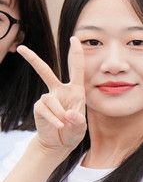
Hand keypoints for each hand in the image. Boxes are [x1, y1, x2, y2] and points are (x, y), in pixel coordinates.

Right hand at [20, 38, 86, 155]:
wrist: (60, 143)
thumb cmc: (74, 131)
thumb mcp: (81, 126)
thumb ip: (78, 121)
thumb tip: (69, 114)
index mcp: (75, 90)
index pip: (76, 68)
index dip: (76, 53)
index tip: (74, 38)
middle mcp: (60, 90)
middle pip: (45, 71)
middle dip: (33, 60)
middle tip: (21, 48)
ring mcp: (48, 98)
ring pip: (50, 99)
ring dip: (59, 113)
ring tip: (65, 124)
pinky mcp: (39, 107)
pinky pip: (45, 110)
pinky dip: (54, 119)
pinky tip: (59, 125)